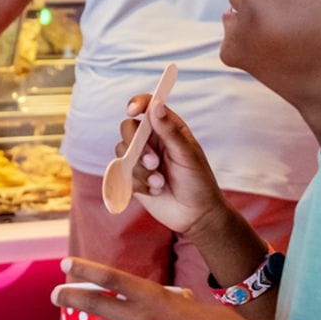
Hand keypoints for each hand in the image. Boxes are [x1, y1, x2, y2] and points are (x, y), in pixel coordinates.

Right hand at [117, 97, 227, 236]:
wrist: (195, 216)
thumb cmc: (198, 182)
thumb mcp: (187, 155)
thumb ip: (170, 131)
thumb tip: (156, 105)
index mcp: (168, 128)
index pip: (148, 106)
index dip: (137, 103)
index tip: (132, 111)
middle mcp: (152, 140)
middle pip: (128, 128)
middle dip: (136, 146)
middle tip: (153, 162)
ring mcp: (141, 158)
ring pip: (122, 152)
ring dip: (140, 169)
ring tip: (160, 183)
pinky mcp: (133, 177)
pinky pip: (122, 173)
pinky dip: (137, 183)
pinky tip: (155, 191)